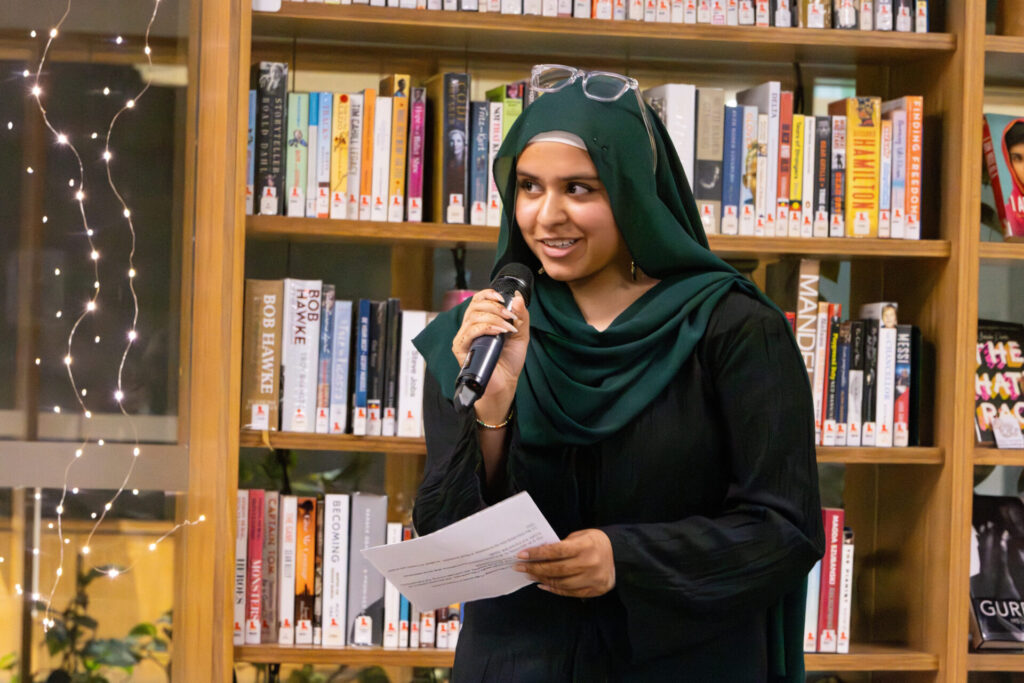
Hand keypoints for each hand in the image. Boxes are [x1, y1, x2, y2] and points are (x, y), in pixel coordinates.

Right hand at [451, 289, 528, 422]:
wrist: (505, 383)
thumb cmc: (509, 361)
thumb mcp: (520, 334)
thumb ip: (521, 315)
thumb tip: (517, 297)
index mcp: (481, 321)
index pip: (478, 299)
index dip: (489, 294)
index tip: (504, 299)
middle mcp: (470, 327)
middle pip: (475, 305)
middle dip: (496, 307)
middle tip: (510, 316)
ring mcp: (464, 338)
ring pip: (474, 317)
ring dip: (494, 318)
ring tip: (508, 328)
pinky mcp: (460, 349)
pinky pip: (470, 331)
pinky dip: (486, 328)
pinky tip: (499, 333)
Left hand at [514, 529, 615, 598]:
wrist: (620, 554)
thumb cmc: (595, 542)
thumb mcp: (580, 536)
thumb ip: (562, 545)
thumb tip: (538, 555)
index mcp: (585, 546)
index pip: (555, 551)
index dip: (536, 554)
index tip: (521, 555)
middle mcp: (589, 564)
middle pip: (556, 569)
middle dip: (534, 568)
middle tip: (519, 567)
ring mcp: (592, 579)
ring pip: (561, 583)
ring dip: (542, 579)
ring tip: (530, 575)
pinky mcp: (594, 590)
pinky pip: (569, 592)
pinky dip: (554, 589)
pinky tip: (543, 585)